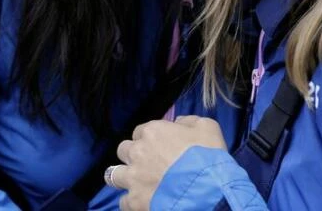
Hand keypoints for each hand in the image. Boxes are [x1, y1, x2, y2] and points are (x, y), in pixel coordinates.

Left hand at [110, 116, 227, 210]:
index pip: (141, 130)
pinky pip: (122, 201)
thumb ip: (189, 121)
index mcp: (153, 132)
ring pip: (113, 174)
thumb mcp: (207, 127)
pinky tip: (142, 201)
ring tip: (136, 182)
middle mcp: (137, 152)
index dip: (150, 138)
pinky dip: (131, 201)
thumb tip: (179, 123)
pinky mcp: (133, 200)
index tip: (160, 146)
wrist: (204, 189)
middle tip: (148, 163)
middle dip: (133, 155)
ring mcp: (133, 177)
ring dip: (124, 176)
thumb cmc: (207, 156)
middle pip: (124, 149)